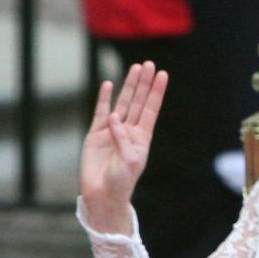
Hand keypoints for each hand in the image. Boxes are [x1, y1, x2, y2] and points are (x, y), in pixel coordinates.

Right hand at [80, 61, 167, 233]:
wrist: (102, 193)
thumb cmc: (121, 181)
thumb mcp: (129, 161)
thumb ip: (123, 139)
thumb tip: (115, 117)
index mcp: (142, 137)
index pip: (151, 109)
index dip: (156, 92)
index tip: (163, 75)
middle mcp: (129, 130)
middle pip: (138, 101)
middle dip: (143, 83)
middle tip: (148, 64)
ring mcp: (112, 130)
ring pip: (122, 103)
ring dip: (128, 86)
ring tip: (135, 68)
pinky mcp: (95, 133)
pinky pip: (100, 111)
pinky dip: (105, 98)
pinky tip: (109, 84)